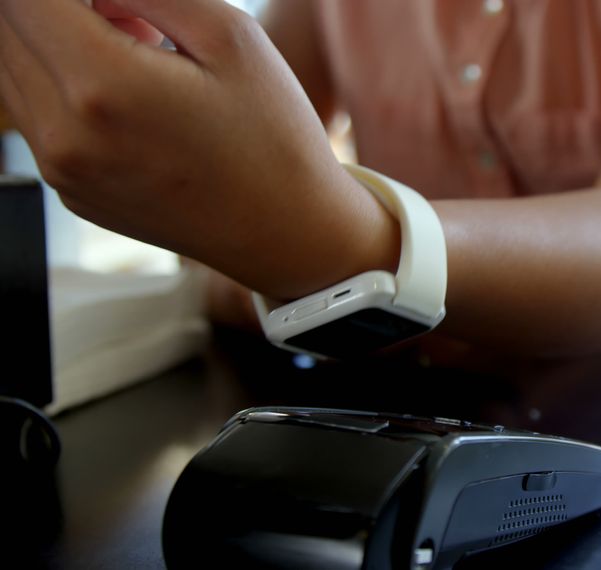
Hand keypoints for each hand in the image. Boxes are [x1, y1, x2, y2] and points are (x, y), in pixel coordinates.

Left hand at [0, 0, 388, 298]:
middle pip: (8, 25)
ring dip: (59, 40)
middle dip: (64, 5)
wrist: (286, 233)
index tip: (123, 4)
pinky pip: (36, 114)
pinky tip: (133, 97)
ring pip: (12, 66)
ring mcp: (59, 169)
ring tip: (136, 51)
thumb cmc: (272, 136)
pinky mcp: (67, 189)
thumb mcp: (227, 35)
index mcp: (102, 85)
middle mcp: (62, 133)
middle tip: (137, 18)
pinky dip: (67, 86)